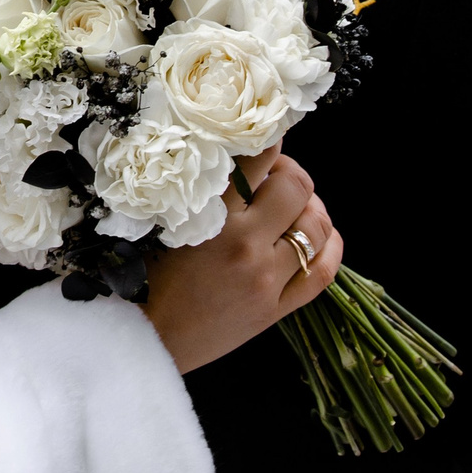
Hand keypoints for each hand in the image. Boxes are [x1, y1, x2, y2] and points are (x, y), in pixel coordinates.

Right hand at [141, 150, 341, 374]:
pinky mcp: (275, 310)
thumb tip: (232, 159)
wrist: (142, 340)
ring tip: (297, 203)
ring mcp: (265, 280)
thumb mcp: (163, 224)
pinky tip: (324, 234)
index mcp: (213, 218)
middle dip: (291, 171)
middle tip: (276, 174)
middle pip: (296, 187)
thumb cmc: (140, 279)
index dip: (266, 138)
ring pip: (316, 226)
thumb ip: (200, 194)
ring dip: (311, 205)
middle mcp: (246, 246)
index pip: (257, 160)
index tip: (264, 132)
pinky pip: (321, 272)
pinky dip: (331, 247)